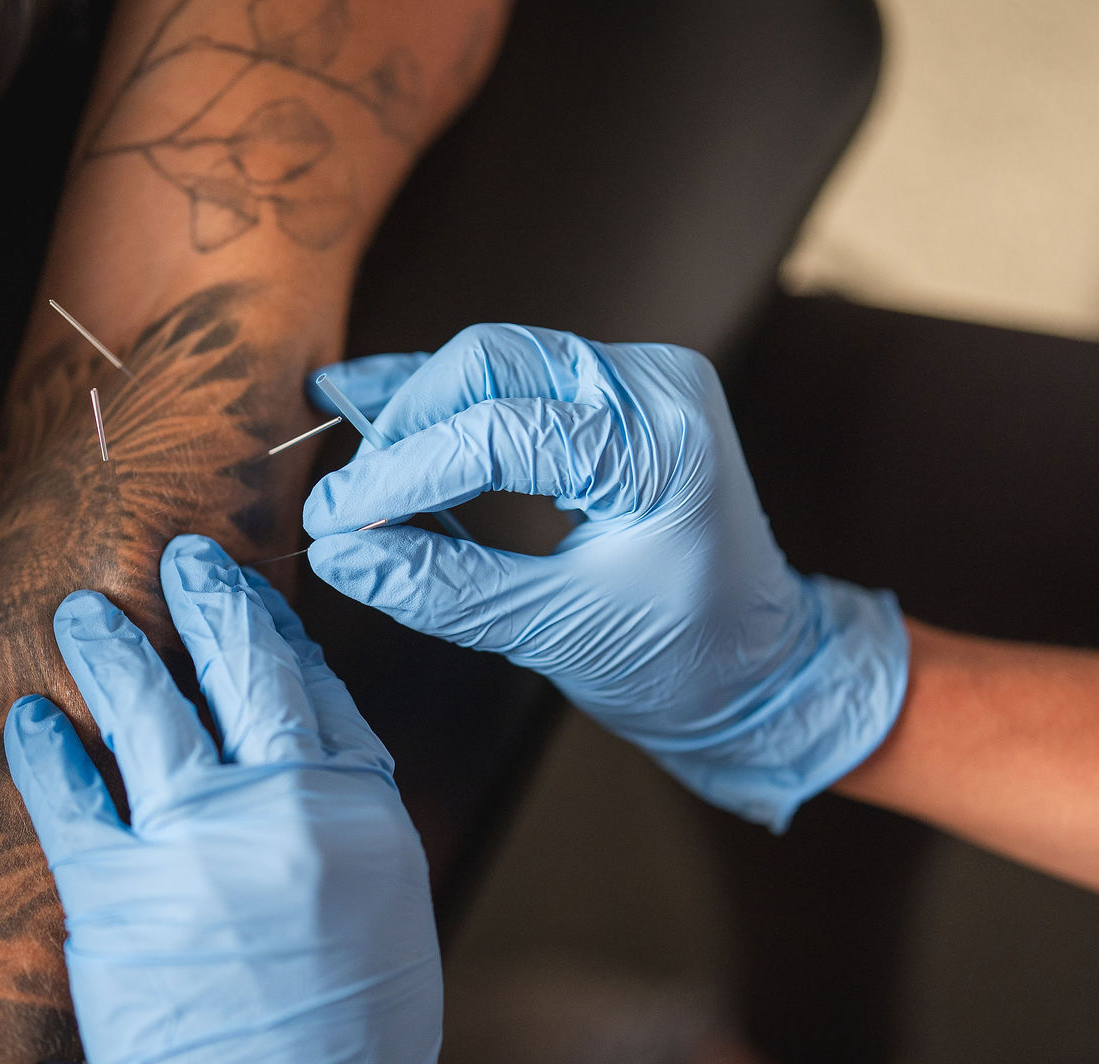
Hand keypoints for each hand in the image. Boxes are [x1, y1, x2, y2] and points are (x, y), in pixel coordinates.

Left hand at [2, 535, 452, 1063]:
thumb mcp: (390, 923)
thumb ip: (347, 831)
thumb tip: (306, 772)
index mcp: (364, 815)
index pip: (319, 689)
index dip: (278, 636)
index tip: (253, 604)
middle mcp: (286, 808)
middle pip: (240, 670)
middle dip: (207, 602)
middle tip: (182, 562)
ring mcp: (198, 844)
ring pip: (147, 705)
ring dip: (110, 648)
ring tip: (86, 614)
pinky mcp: (117, 896)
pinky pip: (72, 790)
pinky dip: (47, 746)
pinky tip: (34, 719)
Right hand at [302, 324, 908, 829]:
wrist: (763, 667)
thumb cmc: (684, 658)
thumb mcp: (557, 634)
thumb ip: (443, 587)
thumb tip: (339, 555)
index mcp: (661, 446)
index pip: (499, 431)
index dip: (402, 476)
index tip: (335, 522)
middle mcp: (656, 385)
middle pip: (490, 362)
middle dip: (406, 428)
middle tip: (347, 504)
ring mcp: (641, 379)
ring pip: (495, 360)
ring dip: (417, 410)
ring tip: (349, 464)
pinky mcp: (617, 395)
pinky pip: (515, 378)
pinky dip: (449, 405)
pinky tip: (376, 410)